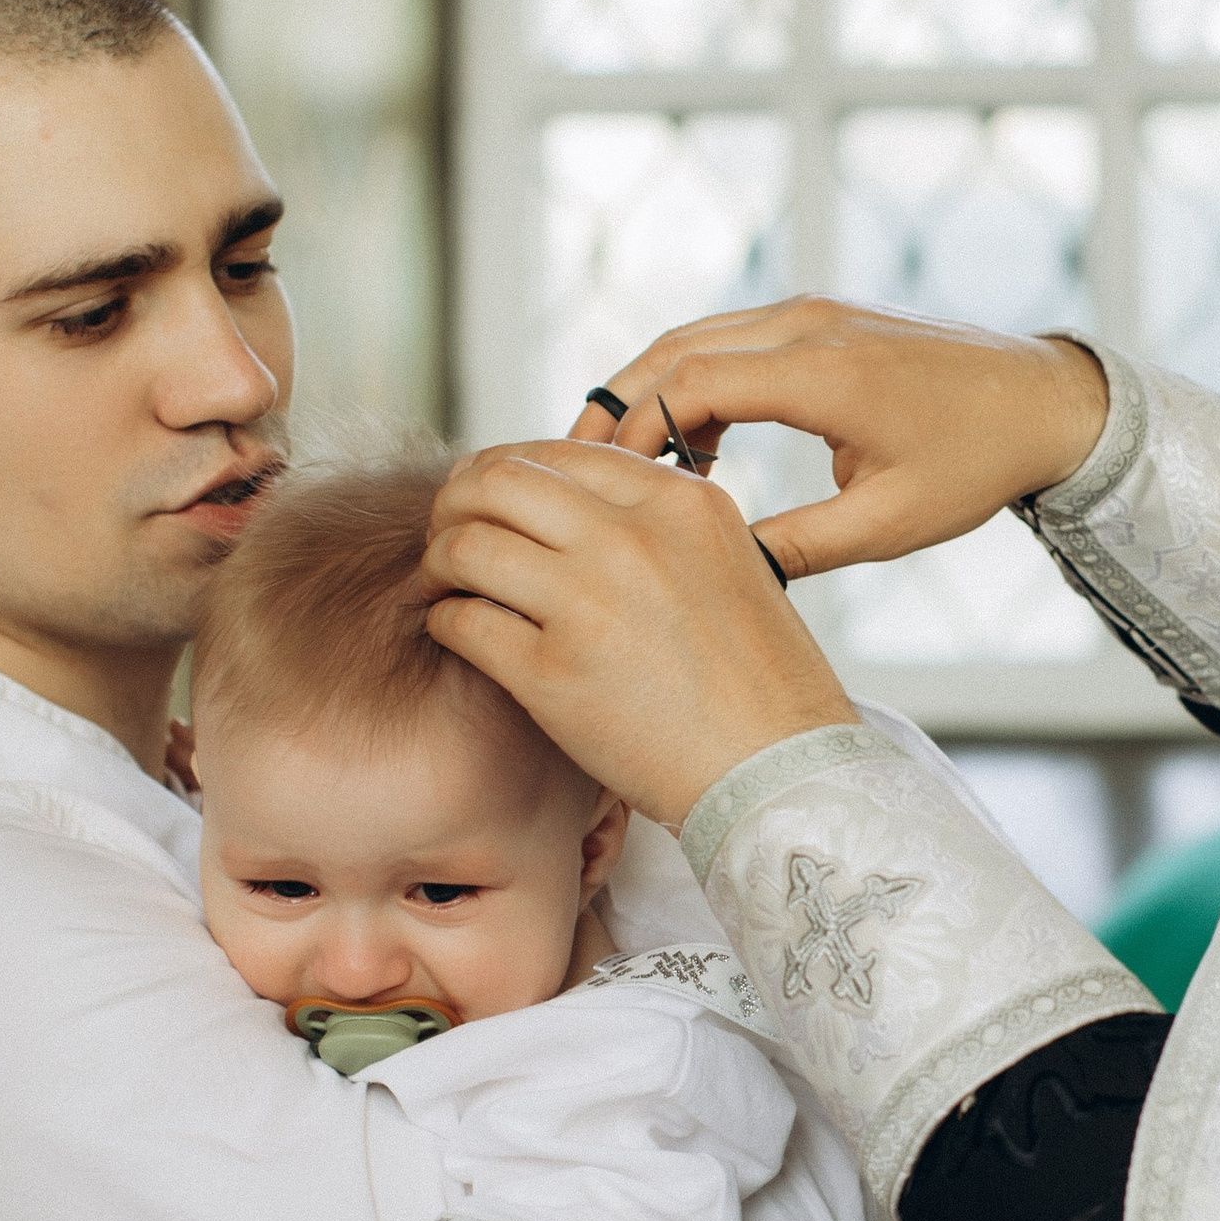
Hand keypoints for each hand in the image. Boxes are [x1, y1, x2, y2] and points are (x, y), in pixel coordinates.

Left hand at [424, 439, 856, 825]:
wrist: (780, 769)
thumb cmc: (759, 680)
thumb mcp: (728, 563)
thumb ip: (656, 524)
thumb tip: (567, 505)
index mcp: (678, 503)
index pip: (558, 451)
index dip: (506, 470)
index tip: (491, 499)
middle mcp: (631, 539)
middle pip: (498, 480)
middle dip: (458, 502)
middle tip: (451, 532)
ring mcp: (588, 603)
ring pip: (466, 545)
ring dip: (440, 561)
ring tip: (446, 585)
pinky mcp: (553, 675)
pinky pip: (463, 622)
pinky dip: (445, 621)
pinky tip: (458, 631)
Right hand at [572, 299, 1110, 578]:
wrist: (1045, 400)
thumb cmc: (975, 464)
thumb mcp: (887, 524)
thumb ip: (796, 547)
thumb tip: (720, 575)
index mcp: (821, 372)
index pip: (691, 384)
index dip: (638, 436)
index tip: (612, 491)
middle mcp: (808, 323)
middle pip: (675, 348)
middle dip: (619, 407)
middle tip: (577, 468)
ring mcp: (814, 311)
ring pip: (699, 337)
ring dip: (656, 393)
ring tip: (630, 465)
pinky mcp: (823, 316)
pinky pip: (734, 338)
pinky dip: (698, 381)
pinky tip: (699, 448)